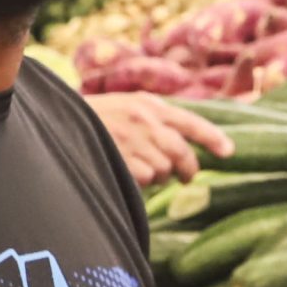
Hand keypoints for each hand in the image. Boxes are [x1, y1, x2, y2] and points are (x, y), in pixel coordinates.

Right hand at [87, 92, 232, 186]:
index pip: (190, 122)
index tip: (229, 153)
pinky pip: (145, 180)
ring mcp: (133, 141)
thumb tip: (184, 144)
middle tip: (186, 176)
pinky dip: (139, 181)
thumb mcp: (128, 106)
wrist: (58, 121)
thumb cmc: (96, 118)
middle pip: (181, 153)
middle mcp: (145, 121)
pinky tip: (124, 171)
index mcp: (149, 105)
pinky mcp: (121, 160)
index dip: (213, 138)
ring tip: (137, 166)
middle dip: (187, 168)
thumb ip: (156, 118)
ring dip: (156, 175)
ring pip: (164, 170)